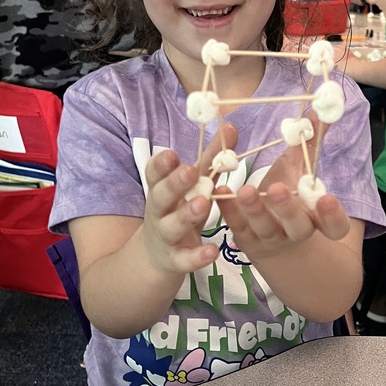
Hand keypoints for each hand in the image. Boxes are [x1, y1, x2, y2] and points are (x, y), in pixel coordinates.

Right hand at [141, 124, 237, 275]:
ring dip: (186, 214)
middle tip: (188, 171)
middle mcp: (160, 211)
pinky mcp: (176, 260)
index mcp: (161, 189)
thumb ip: (210, 158)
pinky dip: (197, 257)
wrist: (156, 256)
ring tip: (203, 204)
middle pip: (162, 196)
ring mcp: (166, 236)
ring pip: (173, 226)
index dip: (161, 164)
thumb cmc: (179, 210)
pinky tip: (213, 251)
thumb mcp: (192, 185)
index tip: (172, 154)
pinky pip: (185, 259)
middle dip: (174, 183)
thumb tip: (230, 125)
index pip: (155, 174)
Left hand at [216, 112, 349, 262]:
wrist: (270, 235)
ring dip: (254, 209)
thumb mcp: (300, 169)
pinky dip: (229, 209)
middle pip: (298, 227)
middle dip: (287, 209)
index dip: (332, 216)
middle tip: (276, 189)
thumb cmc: (290, 196)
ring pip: (265, 228)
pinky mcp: (246, 239)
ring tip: (245, 189)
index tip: (327, 198)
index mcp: (317, 218)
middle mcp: (296, 232)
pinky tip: (220, 190)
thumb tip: (320, 110)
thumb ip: (310, 143)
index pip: (334, 226)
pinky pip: (238, 226)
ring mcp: (270, 238)